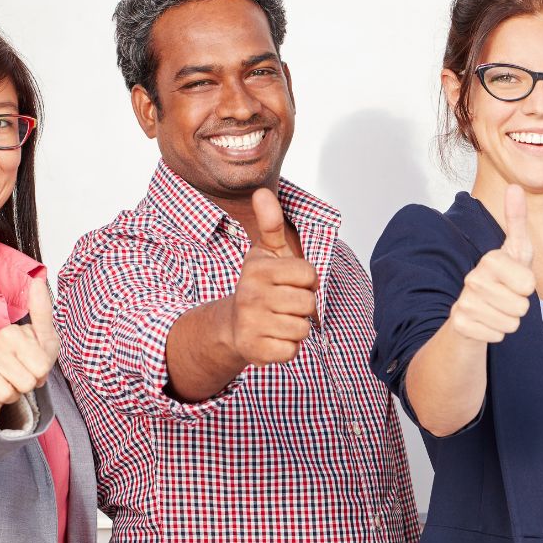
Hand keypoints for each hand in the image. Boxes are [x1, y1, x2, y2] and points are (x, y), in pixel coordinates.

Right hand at [0, 277, 60, 413]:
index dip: (41, 374)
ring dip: (11, 395)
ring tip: (6, 381)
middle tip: (19, 374)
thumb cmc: (26, 355)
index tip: (33, 365)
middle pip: (25, 384)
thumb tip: (38, 278)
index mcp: (12, 333)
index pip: (42, 369)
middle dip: (27, 385)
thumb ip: (42, 311)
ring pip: (6, 395)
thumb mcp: (43, 336)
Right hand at [228, 187, 317, 365]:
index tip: (290, 283)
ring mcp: (251, 324)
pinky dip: (288, 348)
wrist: (232, 325)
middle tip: (284, 304)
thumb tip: (262, 192)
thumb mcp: (266, 253)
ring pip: (302, 328)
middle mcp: (250, 295)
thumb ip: (271, 224)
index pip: (309, 275)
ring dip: (296, 327)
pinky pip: (292, 350)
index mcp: (258, 269)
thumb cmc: (259, 287)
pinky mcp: (254, 350)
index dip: (307, 281)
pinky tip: (274, 338)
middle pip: (308, 303)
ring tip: (279, 320)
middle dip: (302, 306)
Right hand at [446, 184, 536, 343]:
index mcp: (490, 260)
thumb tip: (515, 186)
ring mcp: (464, 302)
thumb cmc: (501, 280)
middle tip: (505, 298)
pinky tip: (485, 322)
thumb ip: (517, 220)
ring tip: (496, 309)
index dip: (528, 287)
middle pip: (522, 307)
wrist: (472, 313)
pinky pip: (498, 336)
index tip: (515, 280)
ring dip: (508, 321)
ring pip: (511, 323)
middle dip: (519, 307)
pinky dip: (496, 333)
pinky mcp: (459, 324)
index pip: (529, 284)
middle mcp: (472, 279)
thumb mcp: (516, 251)